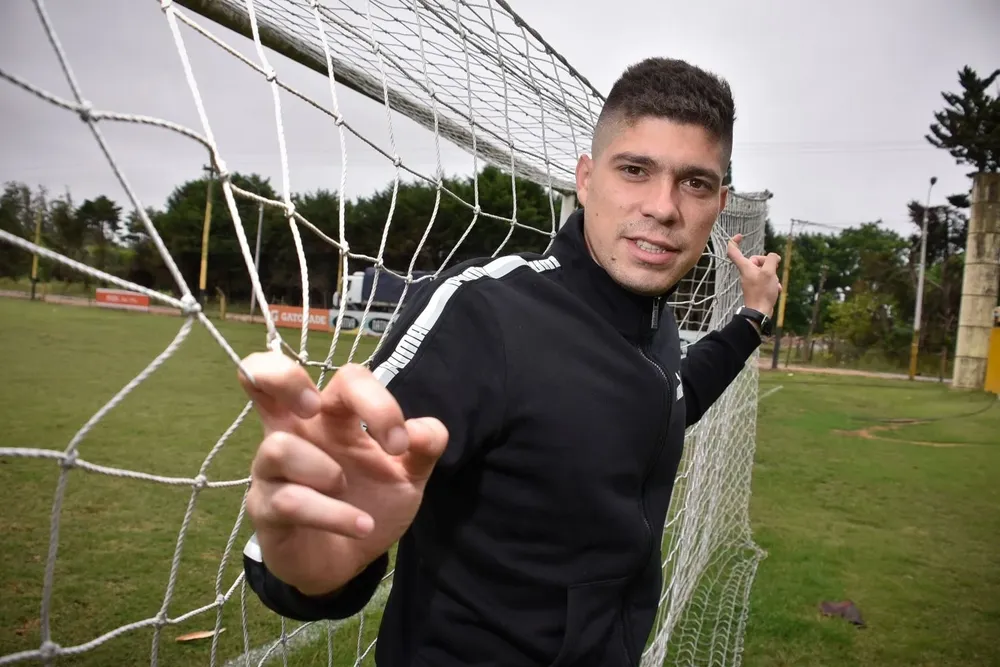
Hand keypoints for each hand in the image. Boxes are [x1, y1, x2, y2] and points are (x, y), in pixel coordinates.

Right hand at [238, 352, 447, 595]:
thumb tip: (420, 430)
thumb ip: (425, 446)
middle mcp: (296, 432)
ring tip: (343, 489)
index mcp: (332, 416)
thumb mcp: (409, 475)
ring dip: (323, 470)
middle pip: (264, 373)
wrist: (348, 562)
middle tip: (315, 408)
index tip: (398, 443)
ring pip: (279, 448)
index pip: (344, 377)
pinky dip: (332, 514)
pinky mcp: (265, 509)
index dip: (373, 397)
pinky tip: (360, 525)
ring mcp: (273, 470)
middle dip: (287, 379)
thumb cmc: (369, 503)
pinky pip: (289, 501)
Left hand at [727, 234, 781, 317]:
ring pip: (764, 270)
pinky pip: (766, 280)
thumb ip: (771, 260)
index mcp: (745, 267)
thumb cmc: (762, 292)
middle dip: (767, 263)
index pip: (733, 251)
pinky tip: (776, 290)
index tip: (740, 235)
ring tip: (774, 284)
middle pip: (755, 260)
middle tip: (772, 271)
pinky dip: (772, 283)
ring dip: (772, 275)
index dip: (734, 241)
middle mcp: (746, 272)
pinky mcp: (756, 287)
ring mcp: (751, 280)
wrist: (760, 312)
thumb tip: (774, 256)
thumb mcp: (769, 272)